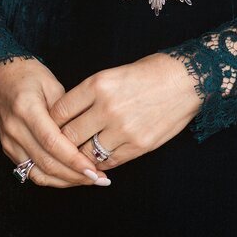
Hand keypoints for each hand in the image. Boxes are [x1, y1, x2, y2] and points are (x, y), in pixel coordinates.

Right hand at [0, 57, 111, 187]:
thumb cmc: (29, 75)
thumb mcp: (52, 84)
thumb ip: (67, 111)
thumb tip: (87, 136)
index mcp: (26, 109)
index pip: (52, 142)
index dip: (74, 159)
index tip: (95, 169)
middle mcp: (14, 129)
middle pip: (46, 162)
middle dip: (75, 175)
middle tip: (100, 179)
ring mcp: (9, 142)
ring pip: (38, 173)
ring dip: (65, 181)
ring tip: (89, 180)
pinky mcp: (8, 149)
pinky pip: (31, 171)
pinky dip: (52, 178)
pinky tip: (71, 177)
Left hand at [48, 53, 203, 172]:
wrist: (186, 80)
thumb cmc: (150, 73)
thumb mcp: (113, 74)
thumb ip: (90, 95)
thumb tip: (67, 116)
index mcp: (97, 84)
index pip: (59, 111)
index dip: (50, 123)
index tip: (49, 128)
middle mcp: (107, 107)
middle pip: (68, 136)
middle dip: (61, 143)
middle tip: (59, 147)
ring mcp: (123, 129)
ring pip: (86, 153)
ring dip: (81, 156)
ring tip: (79, 155)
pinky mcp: (139, 145)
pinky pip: (109, 161)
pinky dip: (101, 162)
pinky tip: (99, 159)